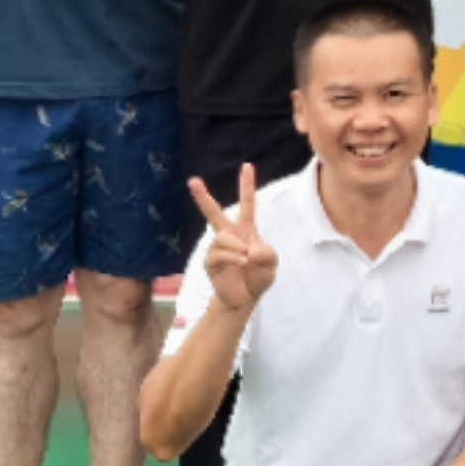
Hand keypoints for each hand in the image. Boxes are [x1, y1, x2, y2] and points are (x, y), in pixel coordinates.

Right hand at [181, 162, 278, 310]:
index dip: (247, 186)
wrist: (244, 300)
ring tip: (246, 260)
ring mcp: (217, 248)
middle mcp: (228, 236)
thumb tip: (250, 249)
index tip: (247, 166)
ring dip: (238, 249)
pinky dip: (233, 258)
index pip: (247, 205)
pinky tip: (241, 263)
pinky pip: (219, 254)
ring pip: (223, 238)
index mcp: (245, 231)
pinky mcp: (210, 262)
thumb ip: (268, 254)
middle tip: (193, 181)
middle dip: (203, 197)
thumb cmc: (257, 278)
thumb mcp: (271, 265)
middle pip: (214, 213)